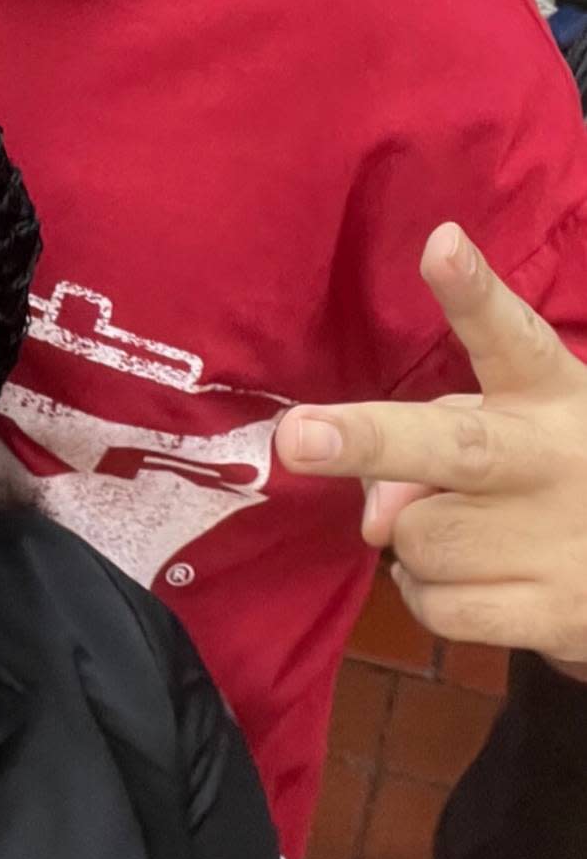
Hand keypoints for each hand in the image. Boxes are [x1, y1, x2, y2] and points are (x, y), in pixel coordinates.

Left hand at [275, 224, 586, 671]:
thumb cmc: (557, 476)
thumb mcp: (514, 431)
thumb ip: (436, 443)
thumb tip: (377, 518)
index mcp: (549, 390)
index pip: (509, 334)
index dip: (472, 291)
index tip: (441, 246)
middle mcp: (555, 456)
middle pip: (452, 446)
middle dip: (370, 440)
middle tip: (297, 437)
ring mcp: (559, 539)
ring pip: (416, 536)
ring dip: (411, 538)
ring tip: (466, 529)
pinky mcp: (556, 612)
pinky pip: (436, 606)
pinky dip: (429, 594)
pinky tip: (472, 573)